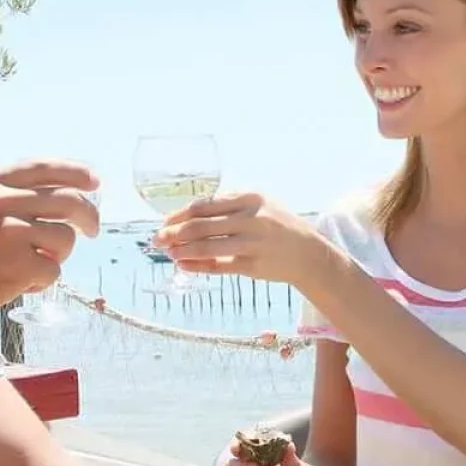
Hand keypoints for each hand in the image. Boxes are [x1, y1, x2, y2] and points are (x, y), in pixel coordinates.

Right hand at [0, 160, 100, 324]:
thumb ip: (11, 195)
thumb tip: (66, 194)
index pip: (46, 168)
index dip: (77, 173)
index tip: (96, 182)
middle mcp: (2, 201)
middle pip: (69, 200)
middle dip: (89, 217)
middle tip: (92, 231)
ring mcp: (12, 232)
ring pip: (66, 237)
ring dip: (58, 255)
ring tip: (32, 265)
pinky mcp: (20, 264)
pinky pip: (54, 270)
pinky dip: (42, 281)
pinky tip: (19, 284)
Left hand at [152, 192, 332, 284]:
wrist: (308, 254)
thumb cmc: (277, 226)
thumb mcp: (258, 206)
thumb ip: (228, 206)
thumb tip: (187, 215)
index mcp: (250, 199)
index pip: (205, 205)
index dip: (179, 214)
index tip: (164, 221)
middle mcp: (252, 219)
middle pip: (202, 225)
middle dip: (174, 233)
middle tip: (156, 239)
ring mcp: (253, 244)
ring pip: (208, 247)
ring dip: (183, 250)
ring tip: (168, 253)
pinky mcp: (253, 266)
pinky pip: (219, 267)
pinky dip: (199, 266)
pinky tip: (184, 265)